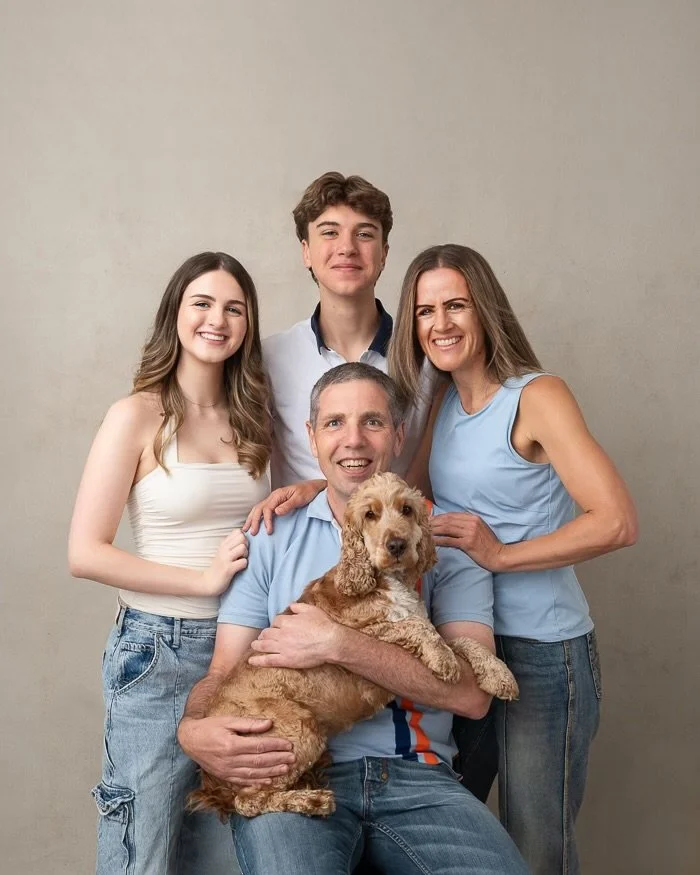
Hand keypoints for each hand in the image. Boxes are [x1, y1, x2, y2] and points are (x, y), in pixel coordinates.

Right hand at [177, 715, 294, 786]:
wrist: (190, 740)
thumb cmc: (210, 727)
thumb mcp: (228, 720)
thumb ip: (248, 724)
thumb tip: (269, 723)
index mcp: (232, 744)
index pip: (259, 746)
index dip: (275, 746)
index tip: (289, 744)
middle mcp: (231, 760)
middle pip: (259, 761)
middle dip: (278, 760)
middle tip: (293, 758)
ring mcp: (228, 771)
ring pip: (254, 773)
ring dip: (271, 772)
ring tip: (286, 770)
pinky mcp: (225, 776)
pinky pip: (243, 781)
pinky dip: (257, 782)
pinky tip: (269, 781)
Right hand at [201, 530, 247, 595]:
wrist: (208, 582)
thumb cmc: (219, 567)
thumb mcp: (223, 552)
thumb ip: (231, 544)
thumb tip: (244, 536)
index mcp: (223, 544)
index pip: (237, 531)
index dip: (243, 538)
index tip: (240, 547)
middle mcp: (224, 549)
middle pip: (242, 537)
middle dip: (246, 545)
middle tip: (242, 554)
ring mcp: (225, 559)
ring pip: (243, 548)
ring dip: (245, 555)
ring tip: (240, 561)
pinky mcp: (228, 569)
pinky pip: (243, 562)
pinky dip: (244, 565)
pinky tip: (239, 568)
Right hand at [243, 480, 326, 534]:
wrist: (312, 487)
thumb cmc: (307, 492)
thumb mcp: (300, 499)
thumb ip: (288, 505)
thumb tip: (276, 512)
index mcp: (278, 495)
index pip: (267, 509)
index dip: (267, 521)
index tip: (268, 531)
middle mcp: (273, 496)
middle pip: (259, 508)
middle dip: (254, 521)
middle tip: (252, 533)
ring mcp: (273, 499)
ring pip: (258, 508)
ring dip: (251, 518)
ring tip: (246, 529)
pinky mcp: (275, 502)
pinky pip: (262, 509)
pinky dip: (255, 516)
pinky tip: (253, 522)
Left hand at [248, 603, 341, 667]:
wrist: (330, 642)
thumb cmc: (323, 625)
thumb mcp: (311, 610)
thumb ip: (298, 606)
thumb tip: (291, 605)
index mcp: (287, 621)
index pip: (276, 621)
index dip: (275, 623)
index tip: (276, 626)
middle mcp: (281, 634)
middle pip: (267, 633)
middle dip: (263, 634)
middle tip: (261, 636)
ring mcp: (282, 648)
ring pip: (264, 645)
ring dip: (257, 645)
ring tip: (253, 645)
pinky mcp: (285, 660)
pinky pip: (268, 660)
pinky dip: (258, 660)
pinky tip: (251, 661)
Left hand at [431, 512, 506, 571]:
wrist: (499, 555)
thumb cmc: (488, 545)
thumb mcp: (479, 529)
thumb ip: (466, 525)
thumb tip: (449, 524)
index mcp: (473, 518)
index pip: (451, 515)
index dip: (438, 517)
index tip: (429, 520)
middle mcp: (471, 523)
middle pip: (447, 520)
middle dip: (434, 522)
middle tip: (423, 526)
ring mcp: (470, 532)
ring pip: (447, 529)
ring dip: (434, 530)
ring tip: (425, 533)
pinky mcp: (468, 543)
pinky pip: (450, 540)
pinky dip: (439, 540)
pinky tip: (432, 542)